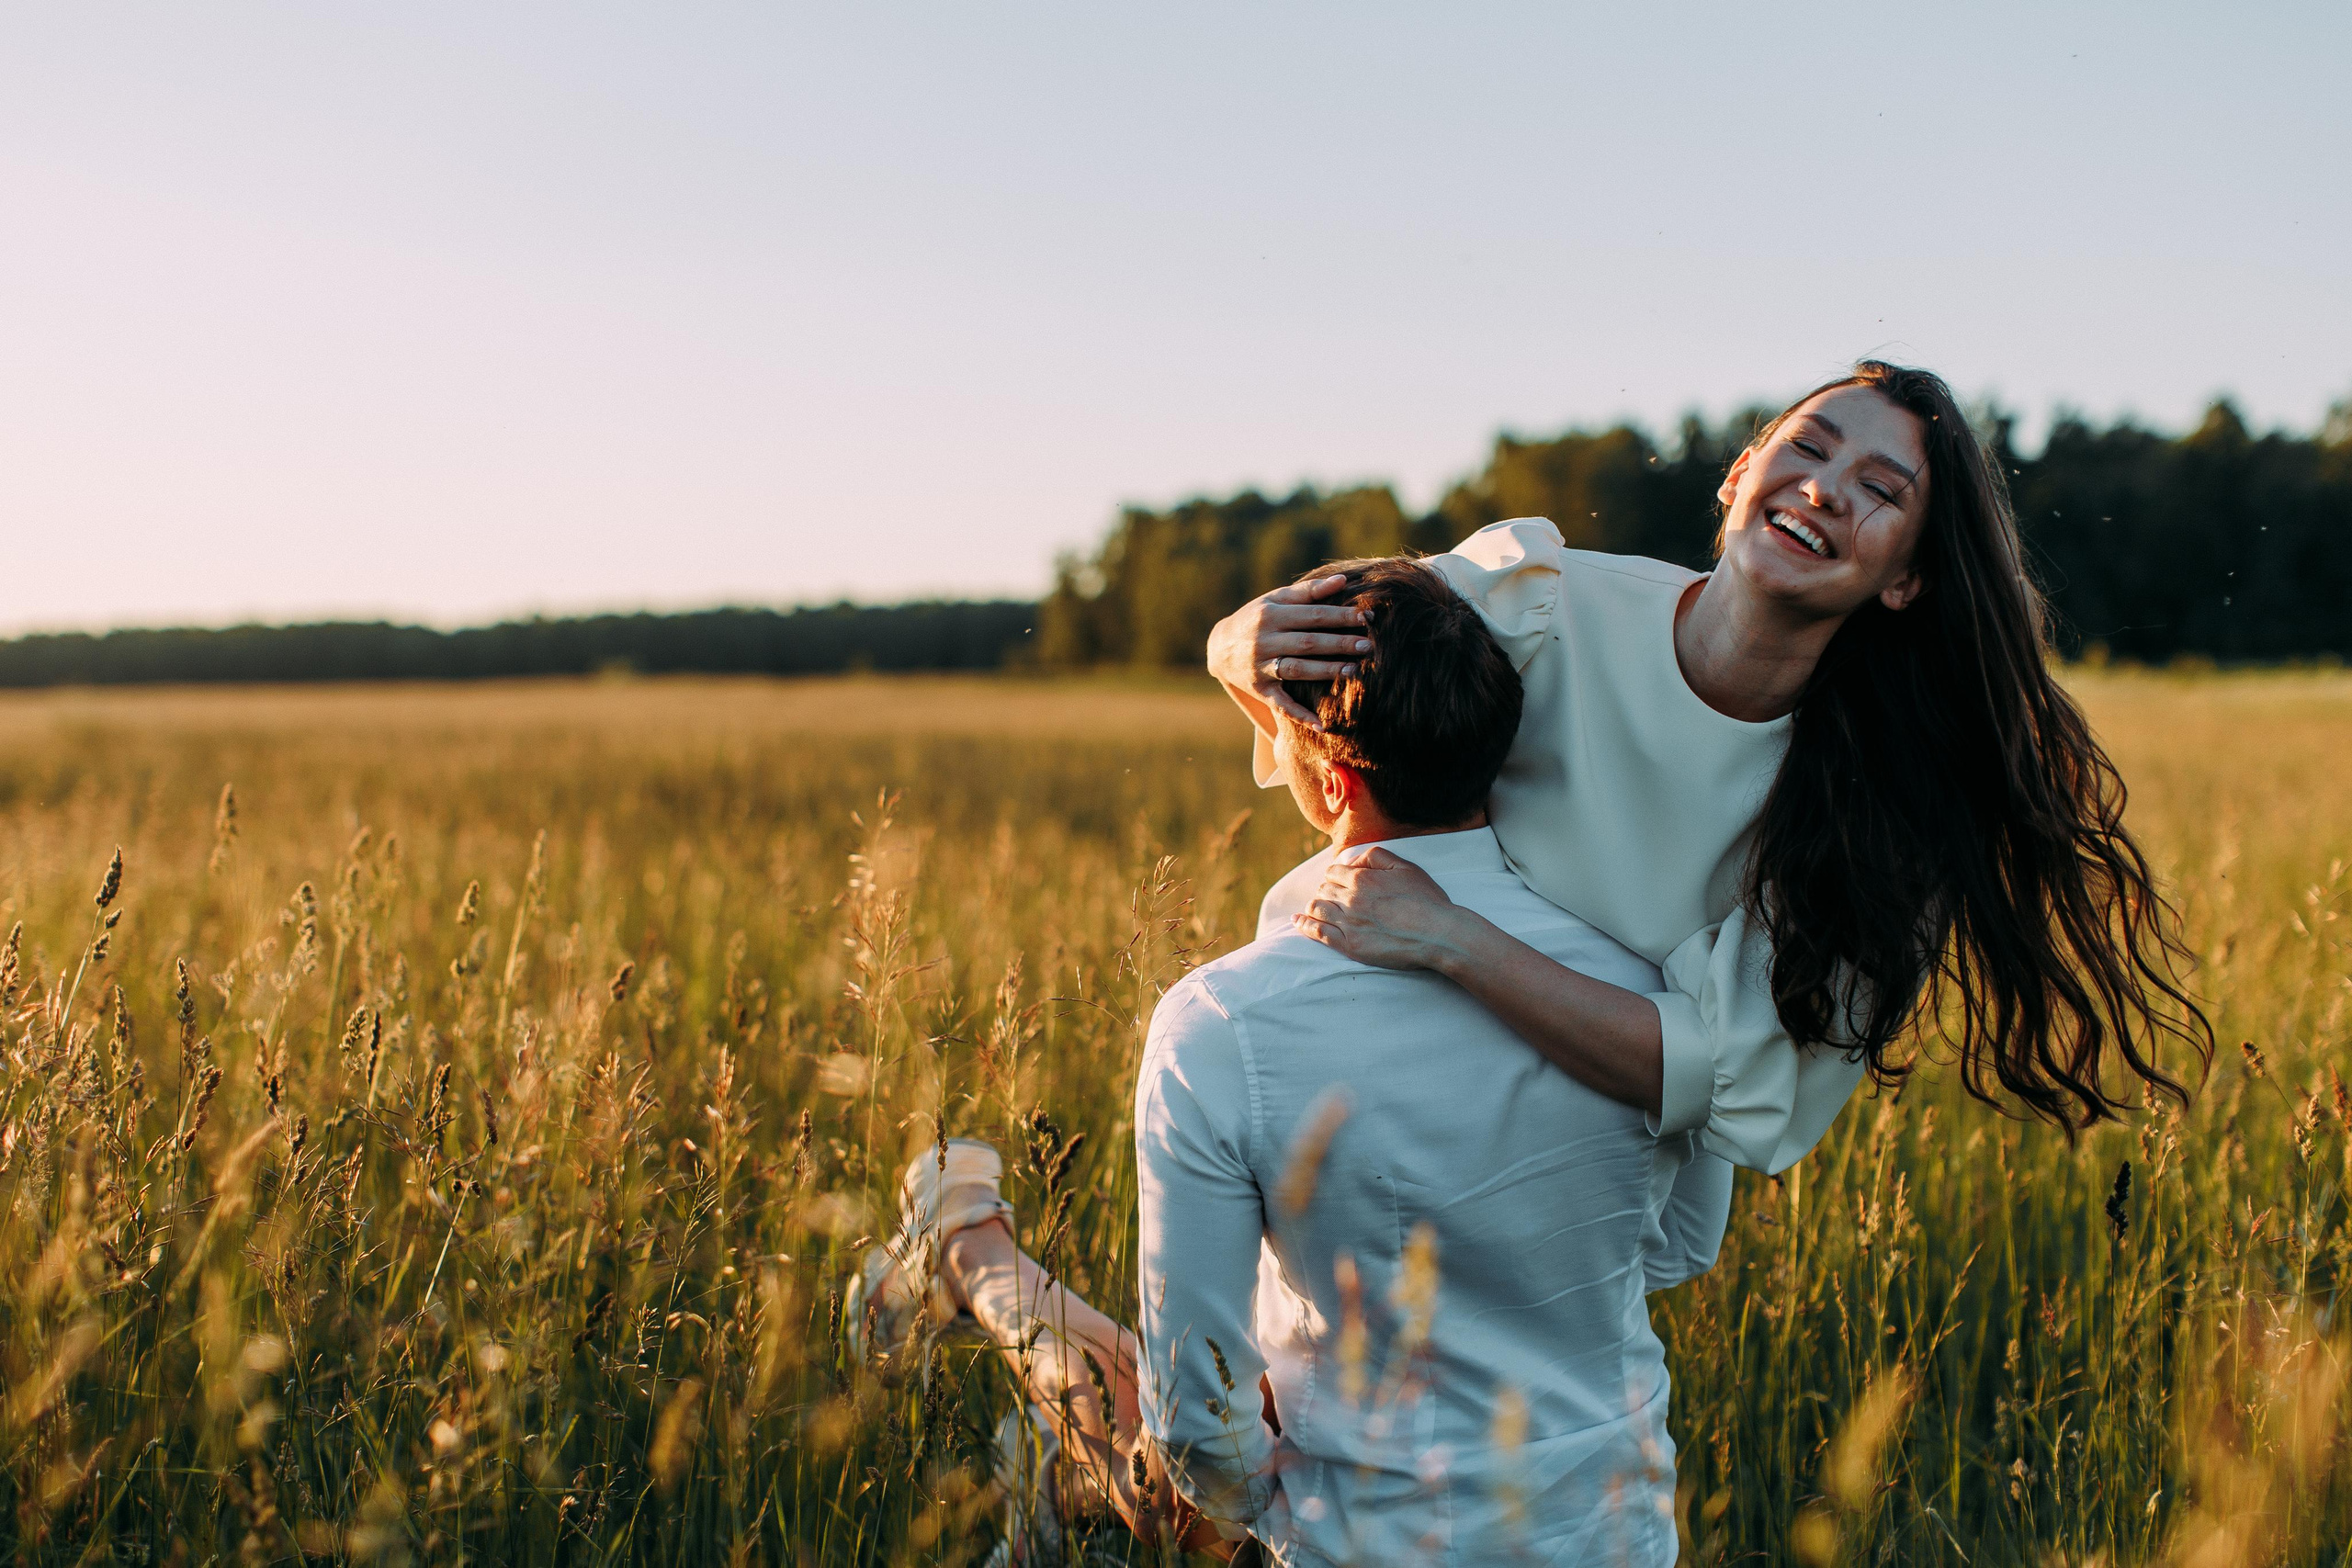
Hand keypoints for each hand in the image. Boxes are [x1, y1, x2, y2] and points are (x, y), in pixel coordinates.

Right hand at [1205, 575, 1371, 726]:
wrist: (1219, 646)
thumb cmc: (1257, 617)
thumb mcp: (1276, 600)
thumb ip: (1309, 592)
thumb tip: (1343, 581)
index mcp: (1271, 614)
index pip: (1312, 615)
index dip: (1340, 617)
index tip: (1366, 618)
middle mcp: (1264, 640)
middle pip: (1308, 643)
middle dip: (1339, 644)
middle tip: (1367, 646)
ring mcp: (1260, 666)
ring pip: (1297, 670)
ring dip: (1325, 671)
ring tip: (1353, 671)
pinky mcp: (1259, 689)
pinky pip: (1281, 704)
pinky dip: (1300, 715)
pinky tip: (1321, 724)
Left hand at [1293, 847, 1478, 972]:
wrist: (1437, 934)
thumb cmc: (1426, 900)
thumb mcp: (1405, 867)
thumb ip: (1377, 856)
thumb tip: (1355, 859)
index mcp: (1362, 878)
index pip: (1334, 872)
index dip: (1336, 875)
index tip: (1339, 881)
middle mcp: (1351, 899)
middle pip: (1324, 890)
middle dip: (1326, 891)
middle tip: (1332, 896)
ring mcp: (1349, 924)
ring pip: (1317, 909)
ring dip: (1314, 906)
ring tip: (1314, 908)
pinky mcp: (1350, 946)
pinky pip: (1318, 933)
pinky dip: (1304, 925)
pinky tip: (1297, 922)